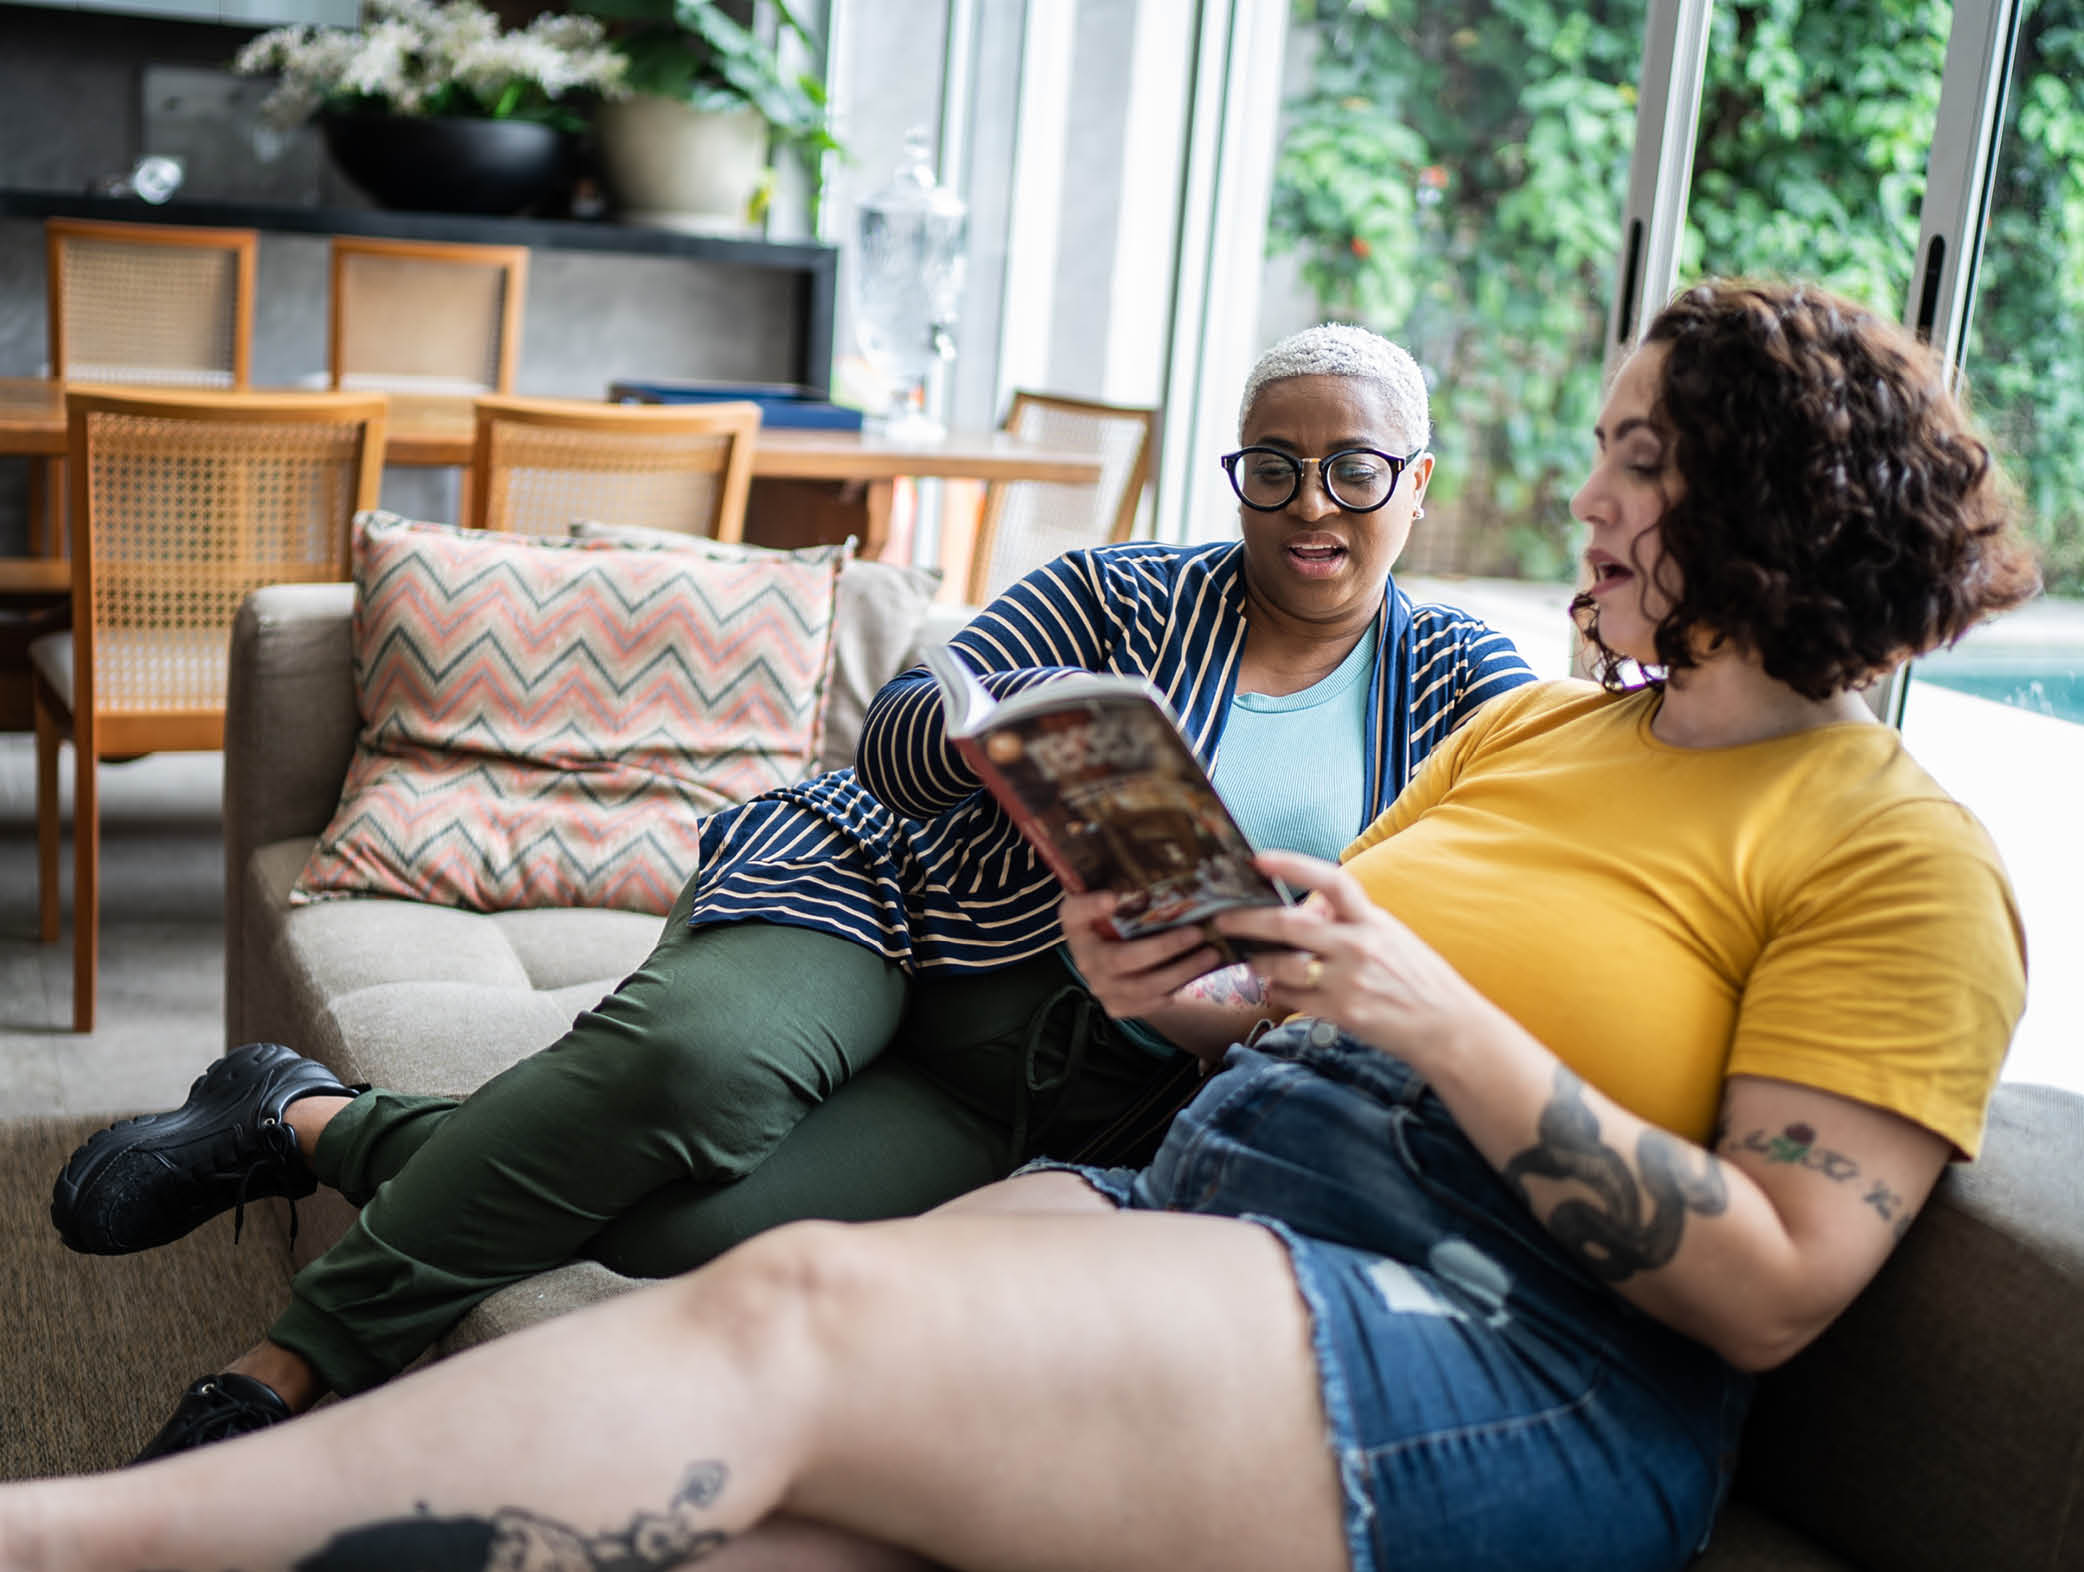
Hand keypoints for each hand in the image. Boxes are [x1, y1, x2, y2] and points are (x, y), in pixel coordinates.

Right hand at [1059, 890, 1221, 1019]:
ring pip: (1142, 986)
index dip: (1091, 907)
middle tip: (1197, 933)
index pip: (1075, 913)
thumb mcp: (1109, 900)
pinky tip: (1195, 975)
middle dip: (1164, 947)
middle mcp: (1084, 959)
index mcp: (1077, 925)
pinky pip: (1147, 1004)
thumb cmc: (1113, 920)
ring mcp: (1100, 987)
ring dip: (1180, 972)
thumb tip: (1123, 894)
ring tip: (1210, 955)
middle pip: (1123, 958)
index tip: (1112, 898)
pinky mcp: (1116, 1006)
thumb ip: (1119, 891)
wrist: (1106, 955)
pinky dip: (1174, 990)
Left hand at [1213, 850, 1486, 1068]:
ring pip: (1283, 966)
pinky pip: (1292, 998)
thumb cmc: (1416, 976)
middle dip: (1248, 921)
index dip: (1293, 865)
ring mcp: (1349, 981)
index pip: (1331, 881)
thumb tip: (1309, 906)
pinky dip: (1276, 991)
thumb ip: (1349, 919)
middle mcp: (1359, 946)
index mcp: (1372, 920)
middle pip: (1290, 926)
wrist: (1446, 1026)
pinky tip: (1273, 988)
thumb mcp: (1389, 934)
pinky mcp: (1342, 1013)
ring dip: (1258, 962)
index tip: (1259, 858)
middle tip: (1222, 918)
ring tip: (1249, 959)